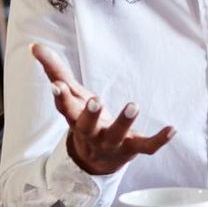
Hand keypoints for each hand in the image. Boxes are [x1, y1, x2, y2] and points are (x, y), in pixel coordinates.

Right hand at [31, 42, 173, 176]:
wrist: (96, 161)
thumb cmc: (84, 119)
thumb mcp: (71, 96)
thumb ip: (55, 70)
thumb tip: (35, 45)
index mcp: (75, 119)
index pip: (65, 108)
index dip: (60, 97)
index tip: (56, 86)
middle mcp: (92, 133)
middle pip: (87, 125)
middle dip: (90, 113)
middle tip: (95, 100)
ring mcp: (112, 142)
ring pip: (117, 134)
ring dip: (124, 121)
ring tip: (133, 104)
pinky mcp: (132, 149)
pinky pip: (146, 147)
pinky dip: (159, 140)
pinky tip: (172, 129)